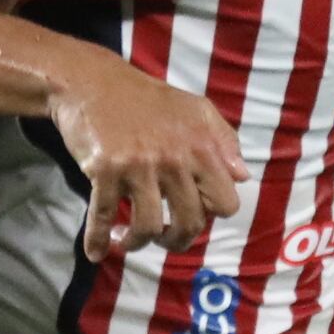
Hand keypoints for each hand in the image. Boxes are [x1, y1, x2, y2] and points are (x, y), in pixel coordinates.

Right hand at [48, 46, 249, 257]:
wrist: (91, 82)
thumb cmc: (146, 98)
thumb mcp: (196, 110)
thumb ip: (223, 141)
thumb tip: (242, 176)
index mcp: (201, 147)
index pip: (225, 203)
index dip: (210, 215)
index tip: (193, 212)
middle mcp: (174, 159)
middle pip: (190, 222)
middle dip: (176, 239)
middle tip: (163, 237)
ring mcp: (139, 166)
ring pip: (149, 227)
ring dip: (138, 243)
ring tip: (128, 240)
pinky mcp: (106, 170)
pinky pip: (104, 215)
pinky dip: (97, 240)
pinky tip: (96, 251)